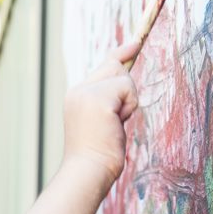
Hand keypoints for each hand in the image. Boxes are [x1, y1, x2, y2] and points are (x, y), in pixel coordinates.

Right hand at [60, 41, 141, 193]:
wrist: (87, 170)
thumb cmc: (97, 155)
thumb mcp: (103, 121)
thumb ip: (110, 100)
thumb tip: (124, 79)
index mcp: (77, 95)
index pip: (103, 67)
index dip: (120, 54)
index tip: (135, 43)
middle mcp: (79, 90)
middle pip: (115, 67)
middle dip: (126, 90)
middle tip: (117, 119)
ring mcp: (87, 93)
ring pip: (124, 79)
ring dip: (128, 103)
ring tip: (114, 126)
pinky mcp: (99, 99)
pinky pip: (127, 90)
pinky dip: (129, 107)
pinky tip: (116, 124)